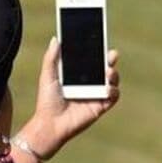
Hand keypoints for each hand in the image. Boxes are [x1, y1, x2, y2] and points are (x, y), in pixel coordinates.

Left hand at [19, 37, 120, 157]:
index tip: (102, 41)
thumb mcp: (47, 76)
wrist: (50, 123)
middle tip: (112, 55)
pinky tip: (107, 88)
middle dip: (111, 60)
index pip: (92, 59)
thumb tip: (55, 39)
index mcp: (78, 74)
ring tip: (108, 73)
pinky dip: (114, 91)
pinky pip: (113, 97)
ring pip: (112, 80)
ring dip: (114, 75)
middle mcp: (89, 83)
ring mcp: (96, 94)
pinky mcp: (100, 107)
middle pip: (105, 67)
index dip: (99, 50)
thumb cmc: (47, 101)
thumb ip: (51, 58)